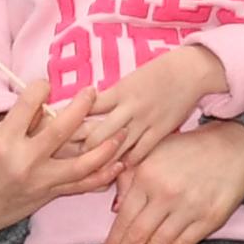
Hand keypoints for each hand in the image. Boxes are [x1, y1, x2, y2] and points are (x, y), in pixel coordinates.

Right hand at [0, 88, 125, 240]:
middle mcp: (24, 161)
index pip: (28, 105)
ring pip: (81, 164)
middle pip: (61, 130)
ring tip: (121, 132)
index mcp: (3, 142)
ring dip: (105, 148)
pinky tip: (119, 164)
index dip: (40, 88)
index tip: (46, 84)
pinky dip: (103, 176)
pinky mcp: (49, 195)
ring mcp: (40, 181)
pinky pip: (81, 186)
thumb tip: (44, 104)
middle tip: (92, 92)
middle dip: (80, 107)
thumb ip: (15, 122)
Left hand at [72, 45, 225, 172]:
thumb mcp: (129, 79)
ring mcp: (144, 122)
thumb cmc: (158, 72)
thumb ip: (109, 96)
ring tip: (85, 172)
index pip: (85, 109)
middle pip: (96, 135)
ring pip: (115, 148)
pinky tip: (115, 170)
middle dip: (78, 150)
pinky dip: (125, 162)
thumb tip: (84, 107)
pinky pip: (138, 153)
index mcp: (118, 91)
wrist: (190, 71)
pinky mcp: (160, 133)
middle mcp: (128, 108)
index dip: (68, 122)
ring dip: (100, 161)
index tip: (52, 133)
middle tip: (62, 163)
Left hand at [104, 123, 243, 243]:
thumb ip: (130, 177)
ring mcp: (187, 208)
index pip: (124, 217)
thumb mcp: (154, 152)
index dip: (113, 242)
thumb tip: (114, 209)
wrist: (232, 148)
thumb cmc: (189, 150)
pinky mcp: (208, 219)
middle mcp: (165, 193)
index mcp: (147, 176)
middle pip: (137, 235)